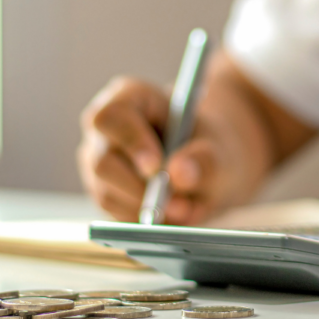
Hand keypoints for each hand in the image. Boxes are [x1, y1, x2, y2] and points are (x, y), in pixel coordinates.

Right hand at [76, 76, 238, 224]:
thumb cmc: (209, 147)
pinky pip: (114, 215)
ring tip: (186, 210)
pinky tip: (171, 215)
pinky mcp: (104, 193)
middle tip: (179, 205)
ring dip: (146, 209)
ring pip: (107, 193)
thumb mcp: (219, 149)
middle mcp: (105, 131)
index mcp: (129, 98)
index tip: (156, 167)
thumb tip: (178, 174)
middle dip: (140, 189)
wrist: (208, 169)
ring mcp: (99, 162)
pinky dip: (144, 221)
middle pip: (103, 162)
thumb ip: (204, 159)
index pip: (112, 116)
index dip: (131, 142)